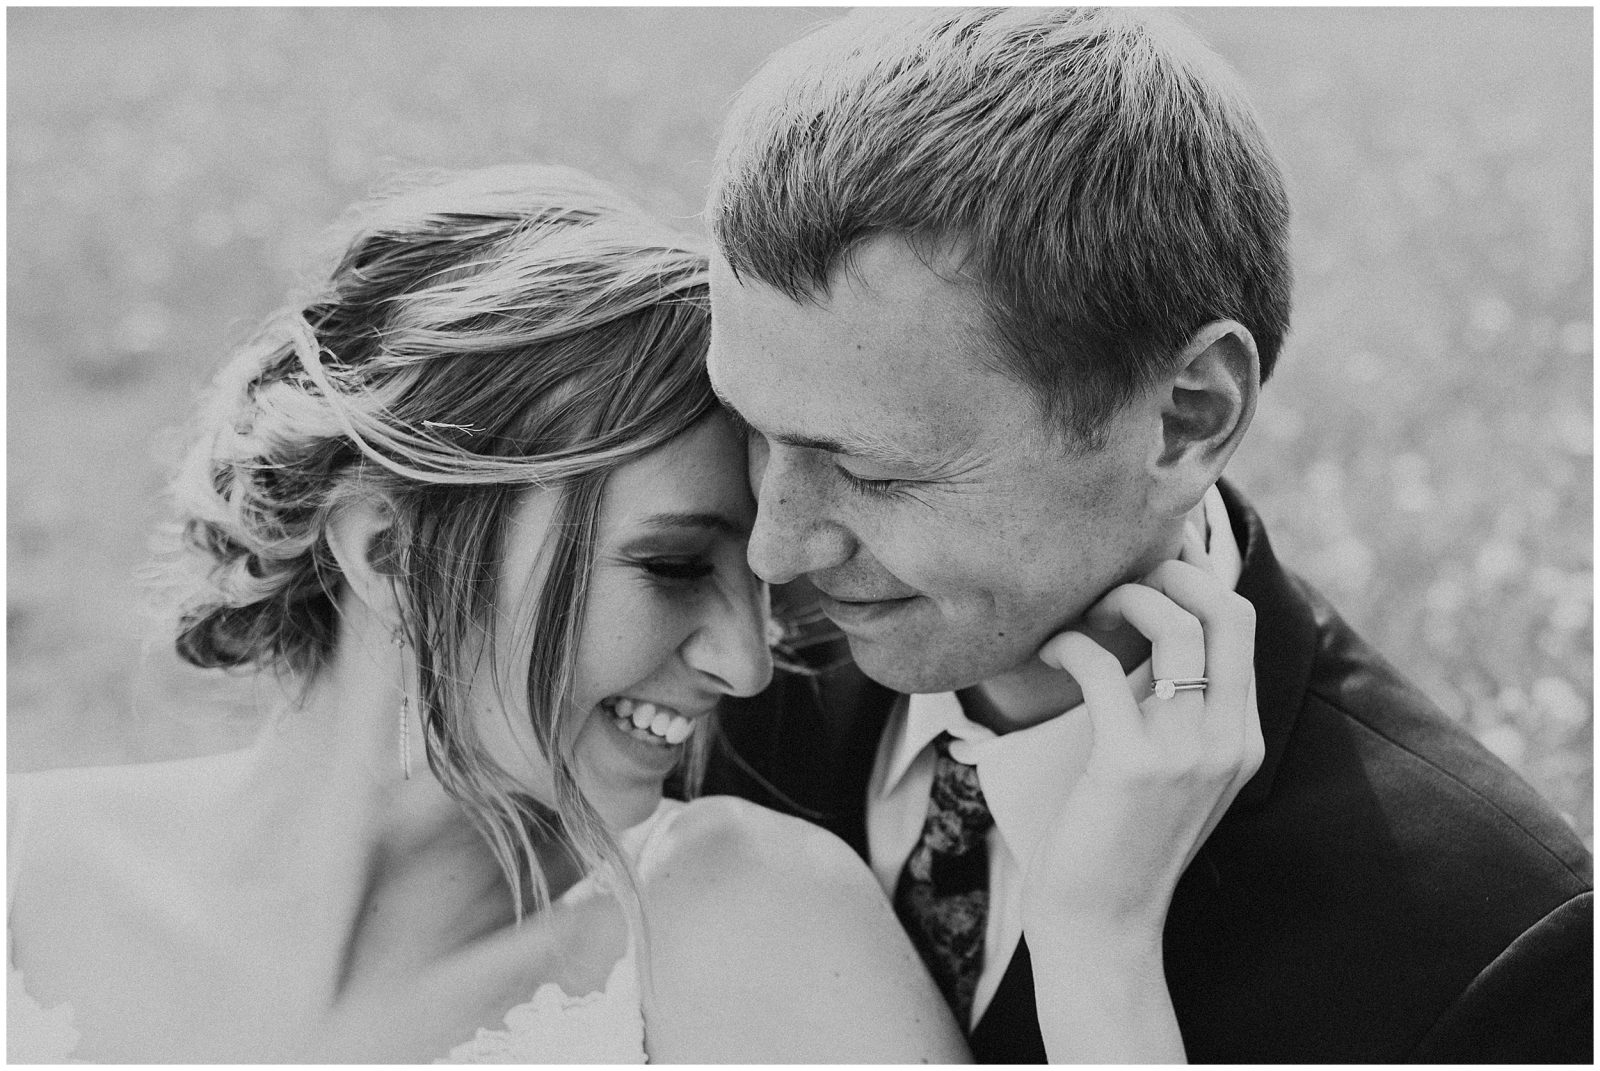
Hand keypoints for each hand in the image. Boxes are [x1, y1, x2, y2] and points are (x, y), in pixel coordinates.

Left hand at [1020, 540, 1263, 942]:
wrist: (1103, 927)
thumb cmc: (1119, 841)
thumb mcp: (1171, 773)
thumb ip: (1177, 711)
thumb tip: (1148, 630)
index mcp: (1242, 736)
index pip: (1242, 623)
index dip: (1198, 574)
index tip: (1151, 559)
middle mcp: (1228, 738)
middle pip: (1227, 609)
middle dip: (1171, 572)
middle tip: (1117, 580)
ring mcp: (1187, 752)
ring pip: (1174, 627)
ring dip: (1122, 599)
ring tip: (1083, 613)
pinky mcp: (1132, 764)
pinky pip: (1103, 669)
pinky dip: (1070, 644)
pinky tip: (1050, 652)